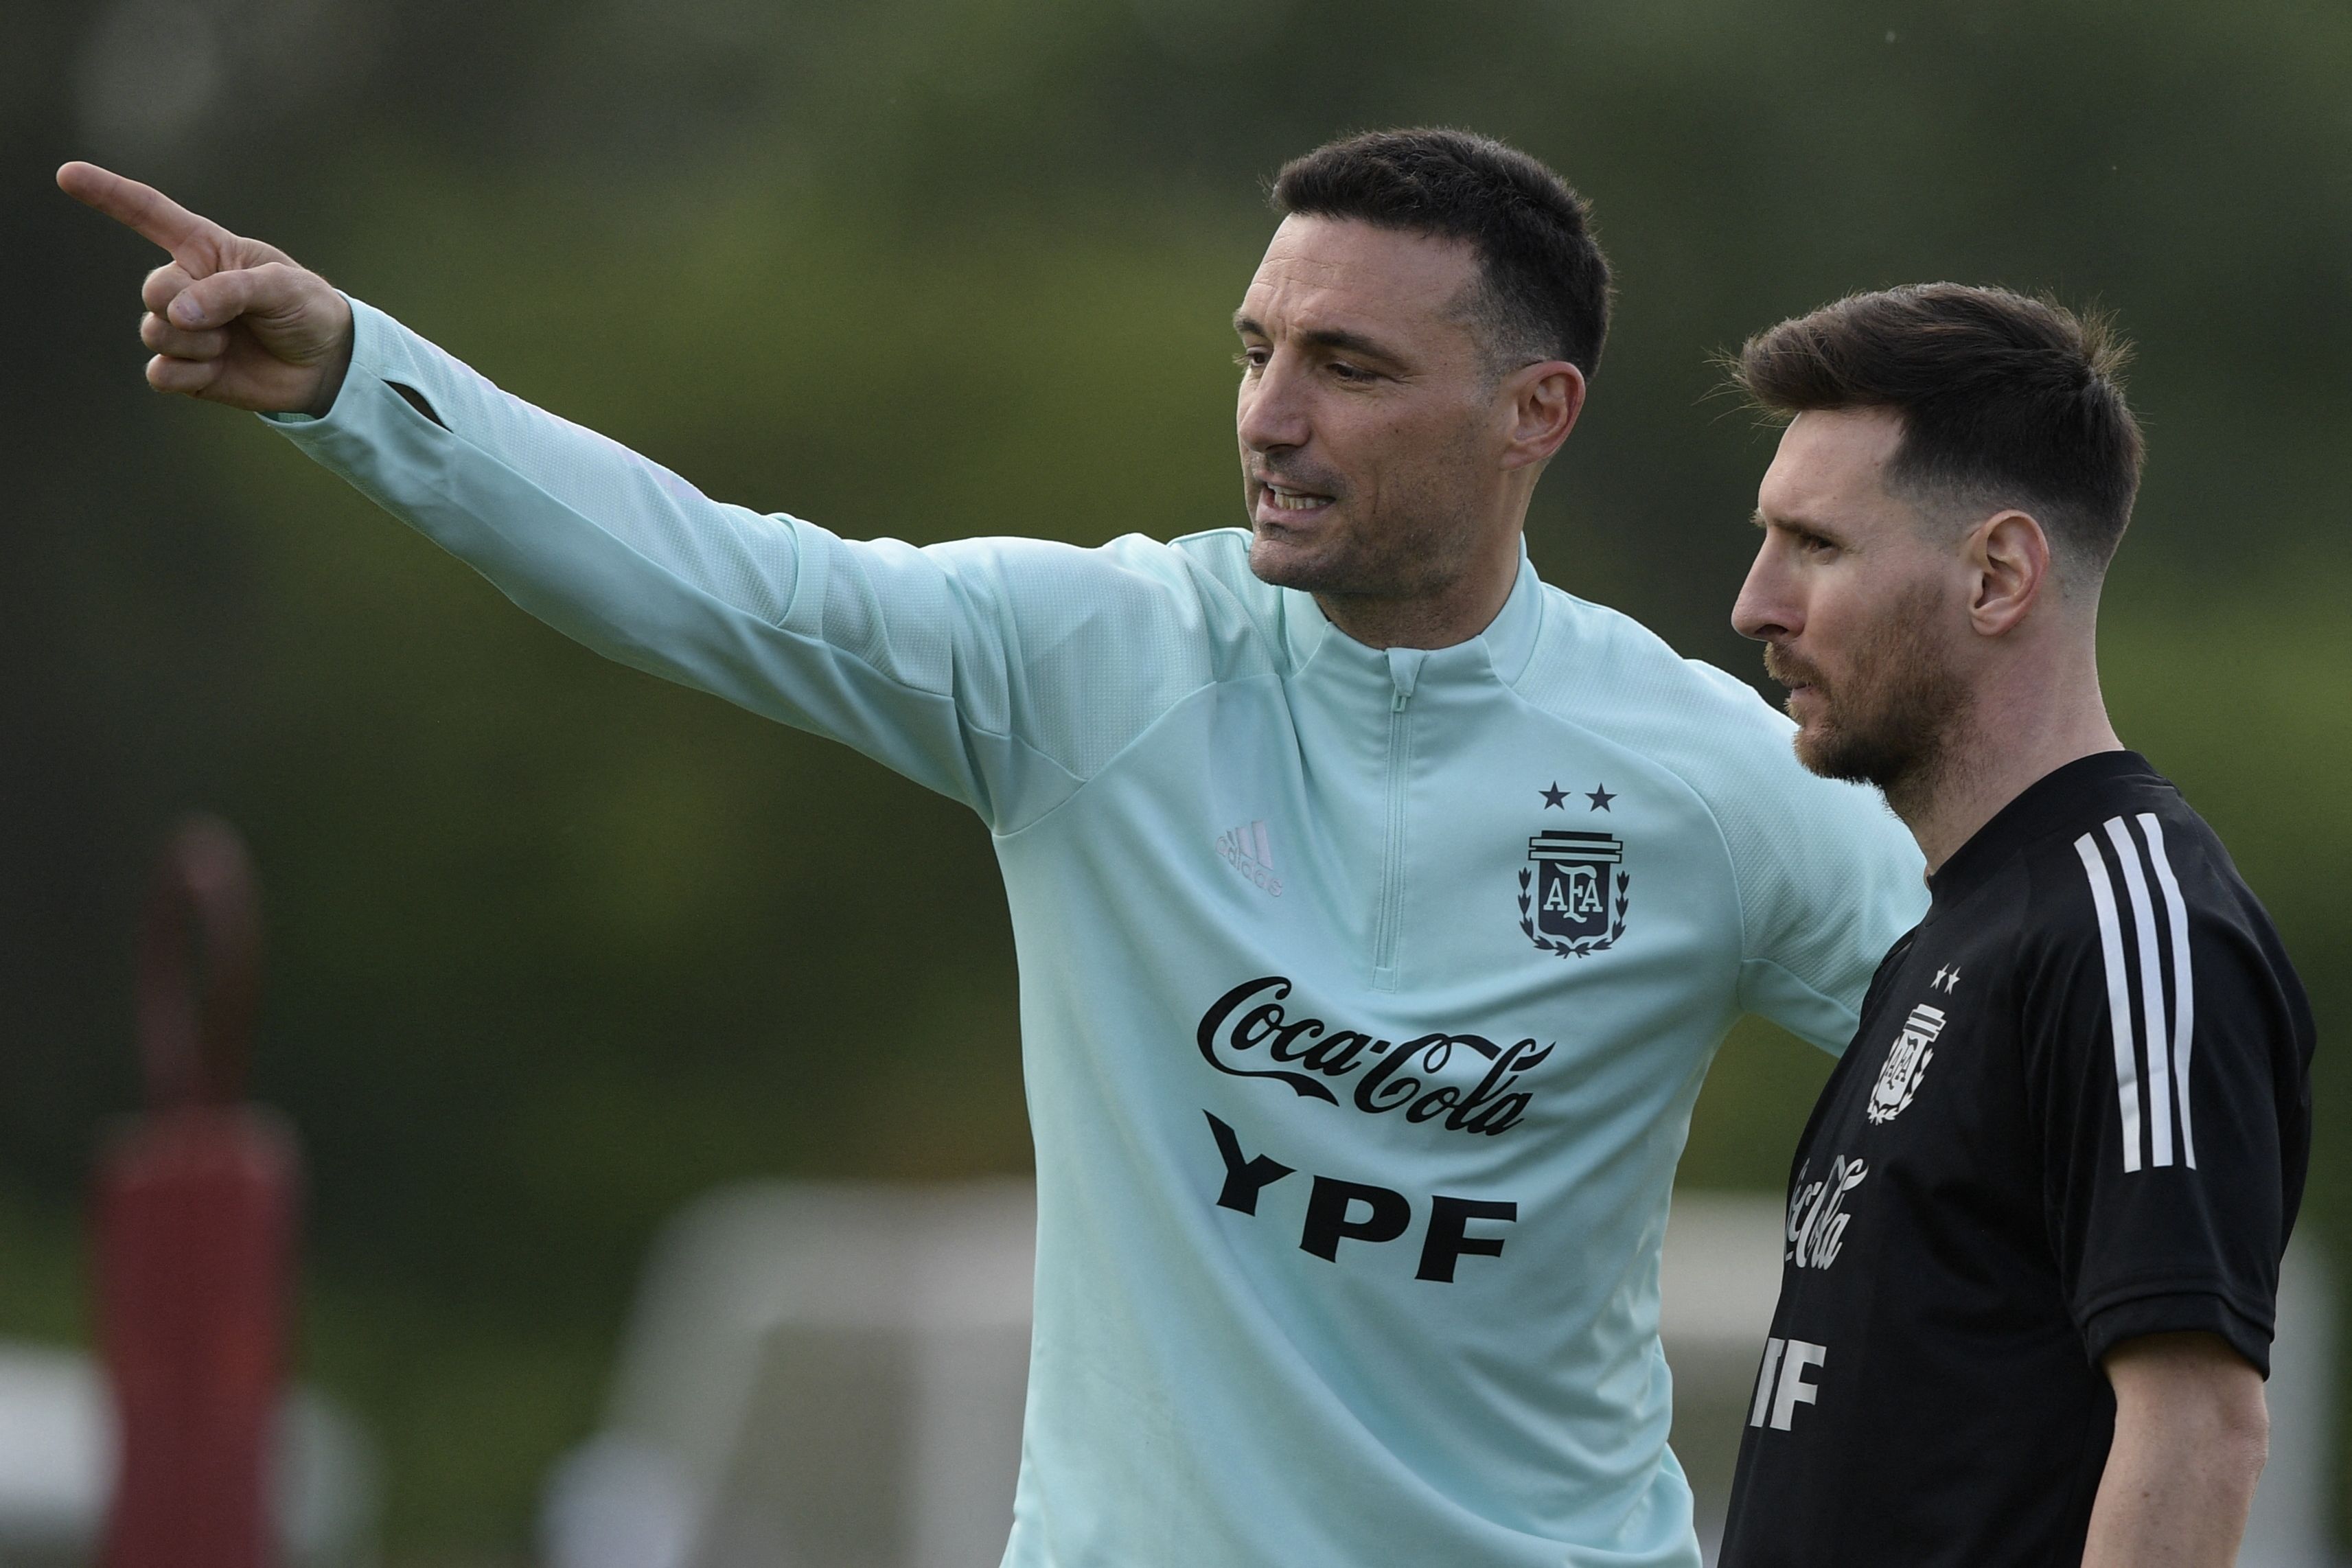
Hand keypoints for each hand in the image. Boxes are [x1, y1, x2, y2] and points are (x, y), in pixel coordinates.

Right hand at [57, 162, 354, 416]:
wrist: (328, 364)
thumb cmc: (307, 310)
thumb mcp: (282, 287)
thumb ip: (229, 291)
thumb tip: (176, 314)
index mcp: (206, 250)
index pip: (148, 214)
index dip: (107, 194)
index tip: (66, 174)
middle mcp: (187, 285)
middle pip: (153, 290)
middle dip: (187, 306)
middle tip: (231, 319)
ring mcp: (183, 328)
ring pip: (154, 332)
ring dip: (196, 343)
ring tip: (231, 343)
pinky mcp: (186, 369)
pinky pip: (159, 374)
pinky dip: (189, 374)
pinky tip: (218, 369)